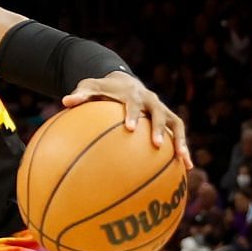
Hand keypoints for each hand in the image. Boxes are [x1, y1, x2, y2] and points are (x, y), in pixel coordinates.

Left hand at [62, 72, 189, 166]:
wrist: (124, 82)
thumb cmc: (103, 89)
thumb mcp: (90, 88)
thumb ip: (81, 95)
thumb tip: (65, 101)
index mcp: (132, 94)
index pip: (133, 104)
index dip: (132, 114)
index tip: (129, 128)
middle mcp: (151, 101)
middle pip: (159, 114)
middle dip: (158, 129)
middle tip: (157, 145)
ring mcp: (161, 110)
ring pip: (176, 125)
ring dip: (180, 142)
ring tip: (183, 162)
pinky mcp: (167, 119)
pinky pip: (178, 134)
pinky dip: (183, 149)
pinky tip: (186, 168)